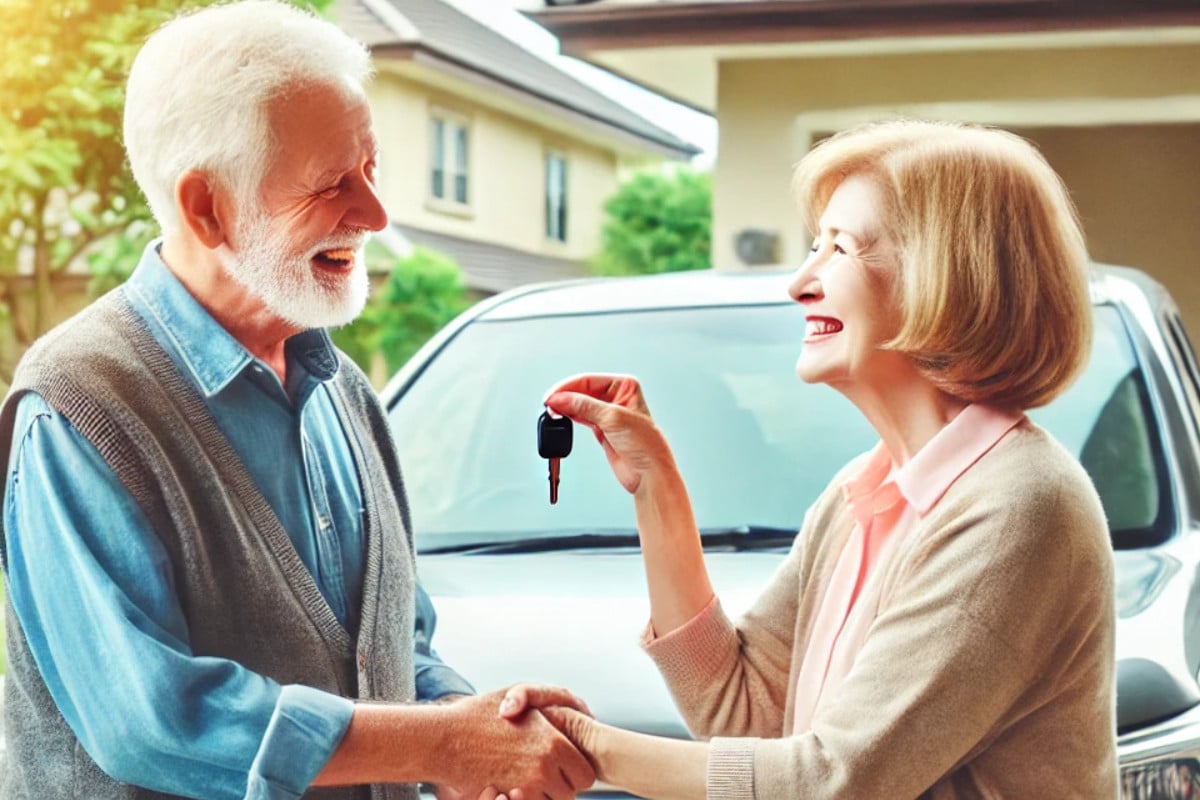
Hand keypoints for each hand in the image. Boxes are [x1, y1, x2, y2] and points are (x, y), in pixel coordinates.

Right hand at [438, 688, 594, 799]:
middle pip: (569, 794)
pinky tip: (511, 788)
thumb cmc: (479, 715)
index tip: (562, 765)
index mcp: (554, 743)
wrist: (443, 738)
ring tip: (525, 779)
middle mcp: (544, 768)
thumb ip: (553, 700)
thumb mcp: (519, 695)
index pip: (585, 774)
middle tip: (542, 773)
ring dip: (542, 796)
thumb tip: (576, 716)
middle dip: (559, 786)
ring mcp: (525, 788)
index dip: (575, 771)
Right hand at [543, 374, 673, 492]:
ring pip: (580, 405)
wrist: (649, 474)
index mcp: (625, 386)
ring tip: (552, 412)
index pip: (590, 380)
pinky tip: (560, 418)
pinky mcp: (602, 429)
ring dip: (565, 407)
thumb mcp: (613, 418)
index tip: (552, 396)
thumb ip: (584, 406)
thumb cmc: (646, 445)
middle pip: (582, 391)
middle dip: (565, 397)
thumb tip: (560, 399)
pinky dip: (569, 417)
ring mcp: (608, 414)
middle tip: (549, 405)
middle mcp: (617, 398)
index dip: (568, 387)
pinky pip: (580, 418)